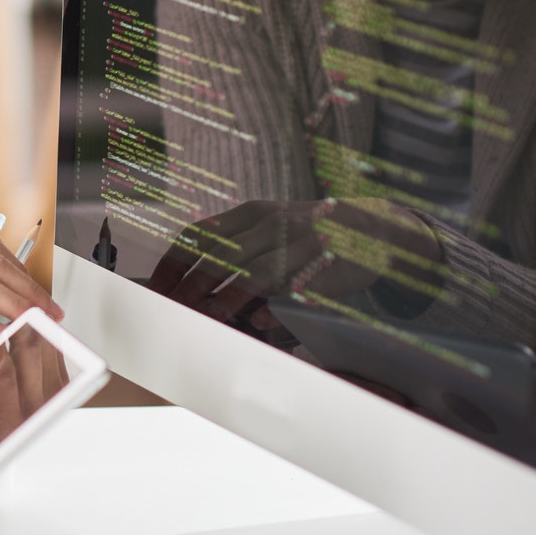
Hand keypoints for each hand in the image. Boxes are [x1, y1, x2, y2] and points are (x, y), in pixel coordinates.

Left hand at [149, 198, 443, 329]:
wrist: (379, 229)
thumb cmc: (312, 233)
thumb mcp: (272, 225)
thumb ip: (235, 243)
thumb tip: (189, 278)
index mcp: (253, 212)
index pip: (200, 235)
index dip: (174, 263)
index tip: (157, 289)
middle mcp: (274, 223)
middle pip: (221, 256)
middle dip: (192, 287)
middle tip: (175, 311)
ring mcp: (301, 244)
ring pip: (254, 274)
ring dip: (226, 300)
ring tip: (206, 319)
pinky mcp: (326, 268)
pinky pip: (294, 291)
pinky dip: (274, 308)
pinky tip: (257, 321)